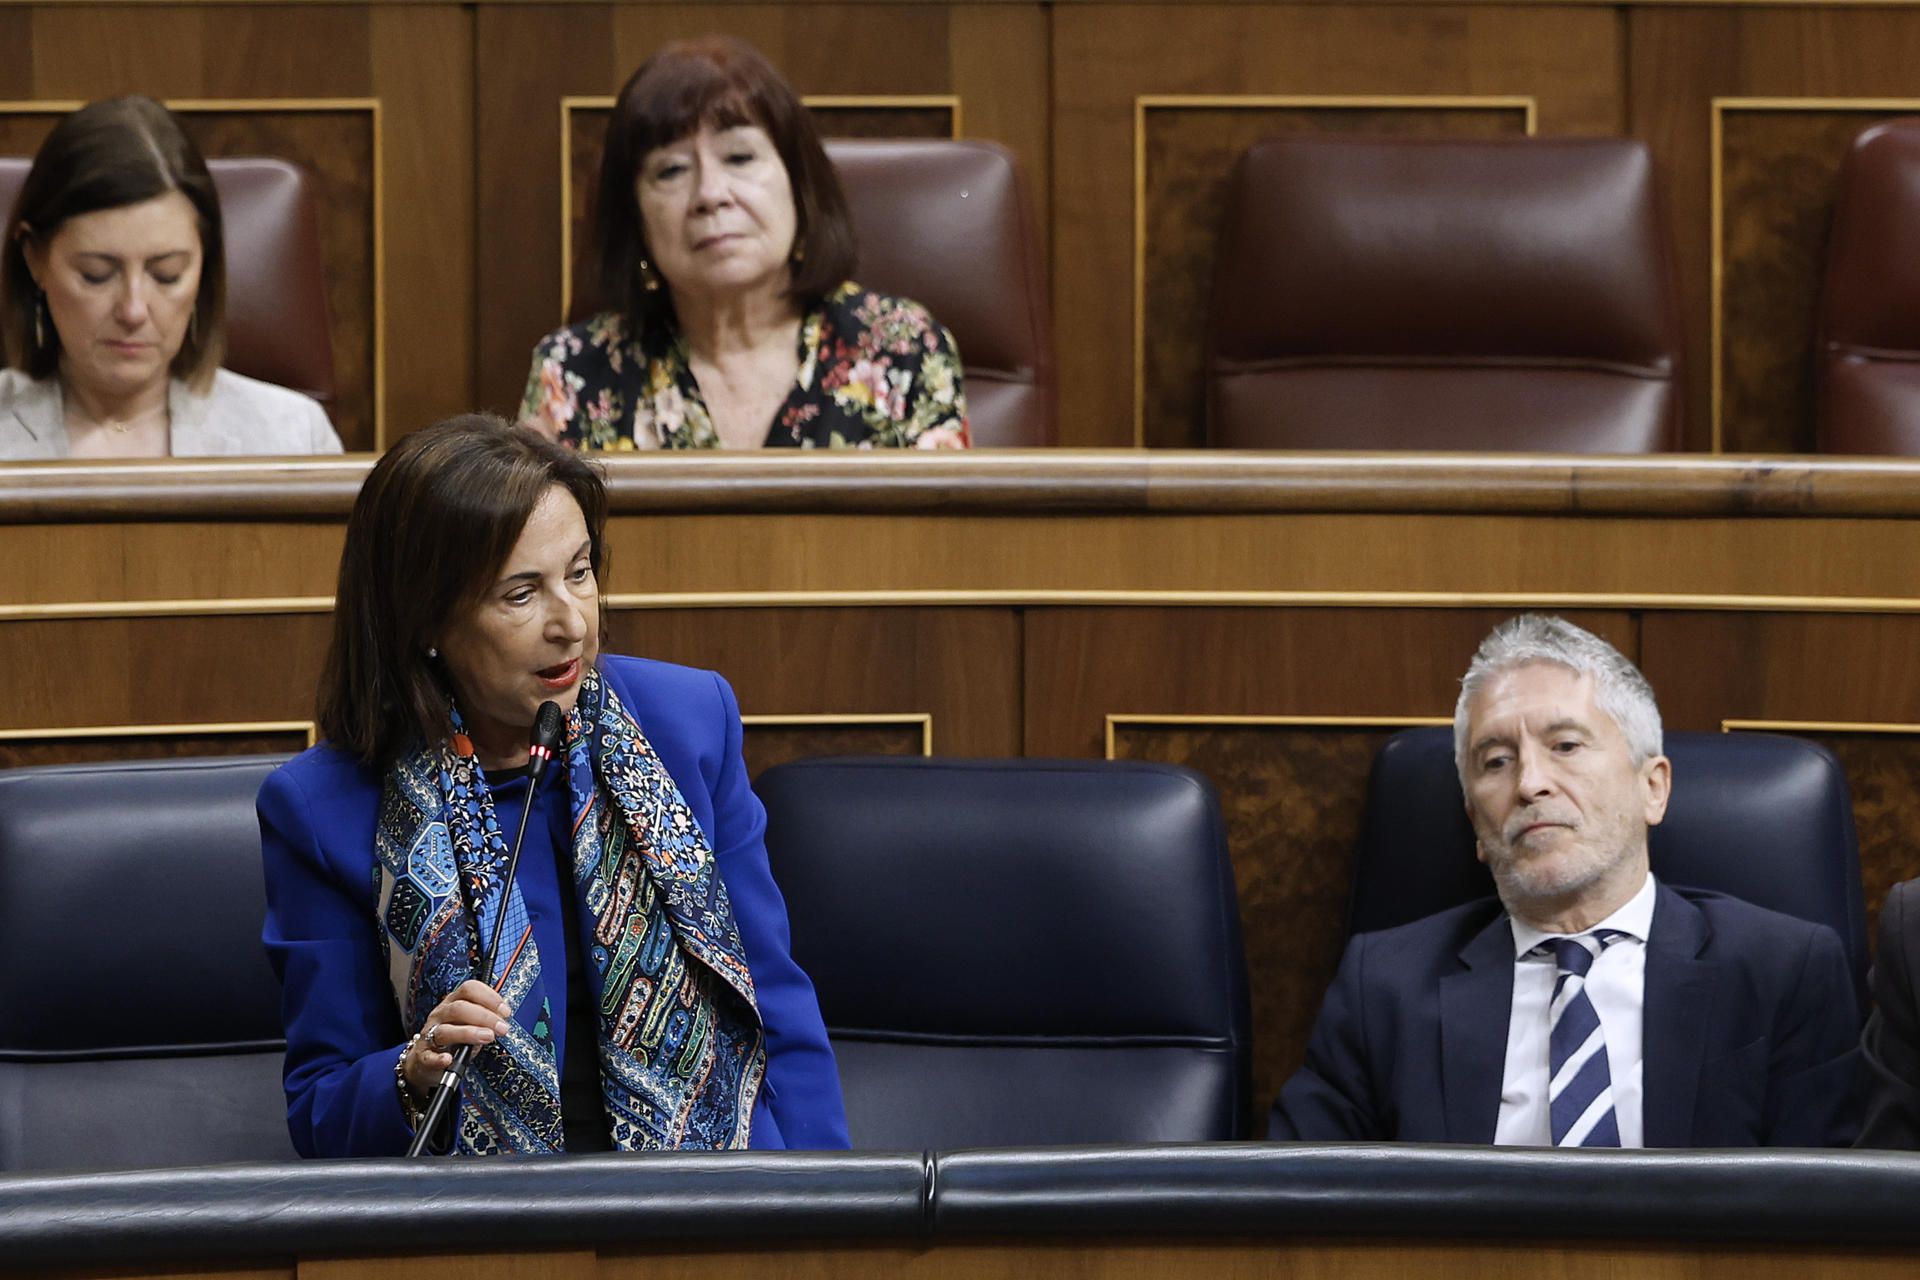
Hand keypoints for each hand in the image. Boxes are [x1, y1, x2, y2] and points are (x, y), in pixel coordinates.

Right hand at [402, 979, 512, 1095]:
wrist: (426, 1059)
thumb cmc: (453, 1039)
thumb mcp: (469, 1024)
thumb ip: (485, 1019)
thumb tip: (504, 1017)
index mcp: (453, 1002)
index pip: (469, 989)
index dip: (489, 997)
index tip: (505, 1011)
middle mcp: (441, 1015)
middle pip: (459, 1008)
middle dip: (484, 1017)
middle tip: (502, 1028)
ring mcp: (430, 1034)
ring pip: (446, 1030)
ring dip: (469, 1033)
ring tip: (487, 1037)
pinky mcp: (423, 1055)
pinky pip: (429, 1056)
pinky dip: (439, 1058)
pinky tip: (448, 1059)